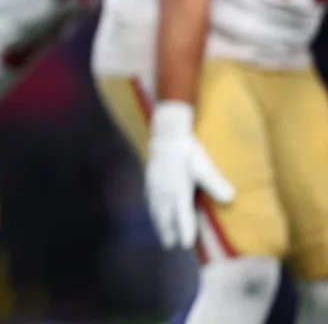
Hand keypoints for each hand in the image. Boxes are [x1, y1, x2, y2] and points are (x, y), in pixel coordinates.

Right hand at [146, 100, 235, 248]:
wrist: (167, 135)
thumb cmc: (188, 150)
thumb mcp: (204, 165)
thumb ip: (215, 183)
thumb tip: (231, 198)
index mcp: (178, 189)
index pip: (181, 215)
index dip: (184, 230)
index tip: (185, 245)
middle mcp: (164, 191)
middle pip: (165, 215)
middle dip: (167, 230)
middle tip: (169, 245)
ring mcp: (155, 186)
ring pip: (156, 209)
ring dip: (158, 222)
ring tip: (162, 234)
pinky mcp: (151, 180)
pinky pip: (150, 200)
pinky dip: (153, 210)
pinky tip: (154, 212)